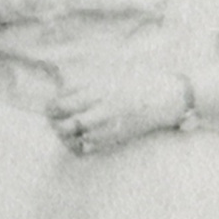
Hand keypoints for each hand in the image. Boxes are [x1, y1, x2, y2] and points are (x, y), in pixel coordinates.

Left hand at [47, 70, 184, 154]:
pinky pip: (95, 145)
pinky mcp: (121, 135)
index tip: (49, 108)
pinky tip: (79, 142)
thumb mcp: (110, 73)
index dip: (52, 107)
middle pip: (70, 122)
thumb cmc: (139, 79)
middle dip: (56, 124)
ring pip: (81, 136)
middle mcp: (104, 106)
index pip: (64, 101)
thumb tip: (62, 83)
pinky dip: (82, 145)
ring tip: (63, 133)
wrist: (168, 96)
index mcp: (98, 88)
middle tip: (53, 122)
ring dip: (67, 136)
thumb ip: (87, 81)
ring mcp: (113, 123)